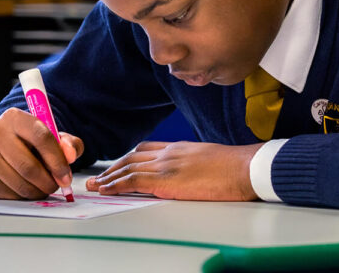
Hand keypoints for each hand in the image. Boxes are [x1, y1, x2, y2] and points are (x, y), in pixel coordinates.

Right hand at [0, 107, 83, 199]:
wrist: (6, 142)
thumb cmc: (33, 139)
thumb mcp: (54, 135)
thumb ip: (69, 143)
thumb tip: (71, 156)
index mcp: (16, 118)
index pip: (41, 138)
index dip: (57, 161)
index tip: (66, 176)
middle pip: (28, 166)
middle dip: (48, 181)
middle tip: (57, 185)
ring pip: (18, 183)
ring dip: (38, 191)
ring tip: (46, 187)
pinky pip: (8, 194)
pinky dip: (24, 196)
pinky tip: (30, 189)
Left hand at [86, 141, 262, 200]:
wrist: (243, 167)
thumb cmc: (233, 166)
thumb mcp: (208, 159)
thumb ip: (193, 164)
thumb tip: (189, 175)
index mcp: (180, 148)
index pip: (147, 149)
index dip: (129, 158)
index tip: (119, 165)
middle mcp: (169, 152)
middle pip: (133, 157)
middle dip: (114, 167)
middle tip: (100, 177)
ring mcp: (166, 164)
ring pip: (128, 167)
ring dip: (109, 177)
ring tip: (96, 185)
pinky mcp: (166, 179)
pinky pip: (133, 181)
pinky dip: (116, 185)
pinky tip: (107, 190)